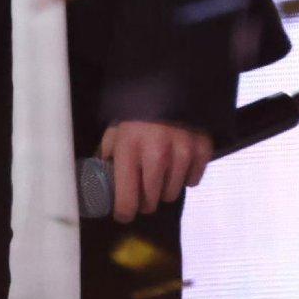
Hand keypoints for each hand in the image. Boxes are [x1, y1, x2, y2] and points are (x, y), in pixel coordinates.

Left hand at [98, 120, 213, 222]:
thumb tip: (96, 181)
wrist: (171, 84)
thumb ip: (106, 155)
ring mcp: (182, 151)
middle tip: (142, 191)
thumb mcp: (115, 129)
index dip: (124, 212)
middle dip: (144, 200)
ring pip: (172, 195)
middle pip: (151, 202)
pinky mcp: (202, 149)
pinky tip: (178, 163)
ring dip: (164, 188)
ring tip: (160, 172)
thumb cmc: (138, 112)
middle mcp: (156, 152)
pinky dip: (186, 176)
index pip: (127, 200)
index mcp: (129, 147)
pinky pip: (193, 181)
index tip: (124, 213)